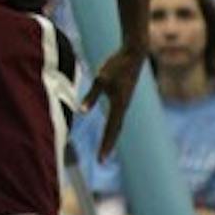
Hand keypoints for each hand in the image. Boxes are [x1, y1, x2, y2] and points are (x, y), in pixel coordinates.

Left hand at [81, 46, 145, 160]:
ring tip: (105, 150)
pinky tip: (111, 129)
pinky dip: (114, 126)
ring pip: (118, 124)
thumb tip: (80, 112)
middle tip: (101, 161)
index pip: (110, 129)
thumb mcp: (100, 79)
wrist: (134, 54)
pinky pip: (118, 116)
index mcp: (119, 105)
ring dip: (111, 137)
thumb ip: (91, 96)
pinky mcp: (124, 97)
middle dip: (107, 145)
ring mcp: (125, 102)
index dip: (105, 145)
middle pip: (115, 130)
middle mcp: (123, 106)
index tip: (100, 159)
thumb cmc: (116, 65)